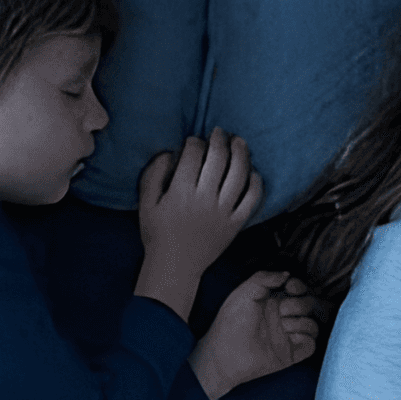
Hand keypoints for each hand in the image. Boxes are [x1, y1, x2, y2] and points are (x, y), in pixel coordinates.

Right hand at [133, 130, 265, 309]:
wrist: (175, 267)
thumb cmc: (157, 234)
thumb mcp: (145, 204)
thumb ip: (153, 175)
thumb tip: (168, 153)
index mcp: (180, 192)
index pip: (193, 155)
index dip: (194, 142)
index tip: (194, 141)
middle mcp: (204, 199)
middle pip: (218, 158)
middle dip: (219, 139)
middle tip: (219, 132)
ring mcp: (223, 212)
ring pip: (239, 174)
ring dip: (241, 153)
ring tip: (239, 142)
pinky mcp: (236, 224)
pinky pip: (252, 199)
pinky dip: (255, 182)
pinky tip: (252, 171)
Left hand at [194, 272, 322, 399]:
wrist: (225, 354)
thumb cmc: (230, 323)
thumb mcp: (243, 293)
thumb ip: (264, 278)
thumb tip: (287, 274)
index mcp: (271, 302)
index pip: (297, 290)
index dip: (298, 286)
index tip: (291, 287)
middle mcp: (281, 318)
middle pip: (308, 305)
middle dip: (299, 305)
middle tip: (282, 311)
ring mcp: (286, 336)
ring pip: (312, 324)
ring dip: (302, 322)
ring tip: (284, 326)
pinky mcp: (290, 354)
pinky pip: (311, 344)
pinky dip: (306, 340)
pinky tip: (292, 338)